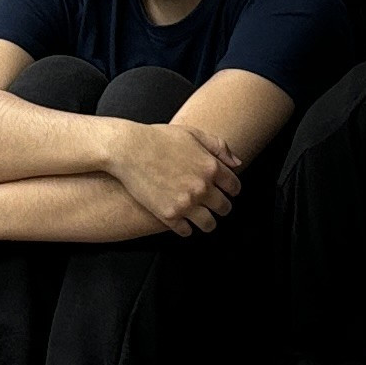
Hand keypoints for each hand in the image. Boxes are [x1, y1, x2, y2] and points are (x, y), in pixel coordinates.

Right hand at [103, 120, 240, 235]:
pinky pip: (186, 231)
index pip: (234, 187)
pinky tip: (181, 221)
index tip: (226, 191)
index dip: (231, 190)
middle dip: (221, 206)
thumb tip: (237, 163)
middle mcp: (202, 188)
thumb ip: (219, 146)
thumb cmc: (158, 138)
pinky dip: (186, 228)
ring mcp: (186, 203)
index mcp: (210, 167)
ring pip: (209, 224)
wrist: (128, 149)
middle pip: (224, 207)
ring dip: (207, 222)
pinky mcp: (168, 215)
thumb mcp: (192, 133)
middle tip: (213, 205)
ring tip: (201, 218)